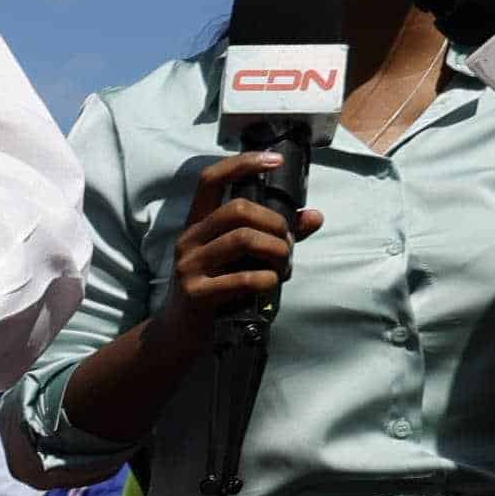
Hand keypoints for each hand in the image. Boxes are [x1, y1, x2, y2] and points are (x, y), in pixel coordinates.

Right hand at [158, 149, 313, 351]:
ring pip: (243, 239)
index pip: (210, 180)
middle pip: (237, 209)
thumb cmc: (215, 291)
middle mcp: (189, 240)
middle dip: (275, 223)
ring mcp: (189, 266)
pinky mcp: (196, 293)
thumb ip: (275, 236)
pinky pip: (243, 278)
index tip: (276, 160)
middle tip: (287, 244)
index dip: (242, 164)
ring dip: (277, 251)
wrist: (180, 335)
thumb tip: (315, 216)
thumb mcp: (239, 259)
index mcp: (197, 225)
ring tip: (283, 266)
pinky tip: (271, 285)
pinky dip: (268, 279)